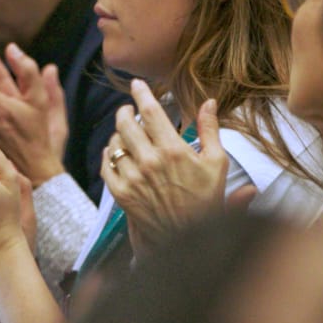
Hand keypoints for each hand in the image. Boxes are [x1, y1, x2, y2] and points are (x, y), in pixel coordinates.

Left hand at [101, 80, 254, 252]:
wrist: (188, 237)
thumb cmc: (206, 200)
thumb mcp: (217, 163)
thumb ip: (211, 130)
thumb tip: (209, 102)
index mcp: (172, 150)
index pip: (151, 111)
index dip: (141, 94)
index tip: (137, 85)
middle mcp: (149, 161)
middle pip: (126, 123)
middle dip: (125, 111)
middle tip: (127, 108)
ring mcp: (133, 178)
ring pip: (114, 143)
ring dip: (117, 133)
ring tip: (123, 132)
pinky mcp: (122, 194)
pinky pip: (105, 166)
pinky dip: (107, 155)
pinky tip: (113, 152)